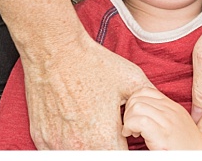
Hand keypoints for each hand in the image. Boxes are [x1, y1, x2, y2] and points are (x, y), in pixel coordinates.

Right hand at [22, 35, 152, 148]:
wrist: (55, 51)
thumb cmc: (92, 64)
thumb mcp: (131, 80)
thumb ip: (149, 101)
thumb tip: (160, 114)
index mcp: (104, 139)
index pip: (123, 159)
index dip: (128, 149)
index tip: (126, 138)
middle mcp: (80, 147)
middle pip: (100, 156)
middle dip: (107, 146)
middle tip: (107, 129)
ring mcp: (57, 145)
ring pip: (78, 154)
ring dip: (87, 145)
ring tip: (89, 124)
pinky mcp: (41, 139)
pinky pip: (58, 150)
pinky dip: (66, 142)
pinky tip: (71, 123)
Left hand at [122, 87, 201, 149]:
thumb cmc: (186, 144)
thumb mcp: (175, 121)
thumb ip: (161, 112)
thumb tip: (138, 109)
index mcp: (171, 105)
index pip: (145, 91)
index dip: (133, 101)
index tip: (132, 115)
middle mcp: (169, 110)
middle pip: (138, 98)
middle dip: (128, 111)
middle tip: (130, 125)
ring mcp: (167, 121)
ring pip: (137, 107)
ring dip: (128, 119)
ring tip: (132, 131)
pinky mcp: (162, 134)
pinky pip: (139, 121)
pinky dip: (130, 126)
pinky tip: (133, 135)